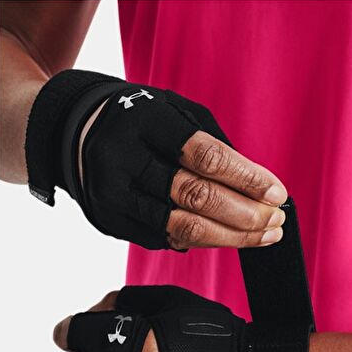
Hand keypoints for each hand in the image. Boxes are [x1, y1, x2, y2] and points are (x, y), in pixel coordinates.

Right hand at [81, 102, 287, 248]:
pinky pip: (165, 240)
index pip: (205, 156)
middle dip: (244, 215)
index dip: (246, 178)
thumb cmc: (138, 119)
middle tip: (275, 222)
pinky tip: (226, 237)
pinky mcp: (110, 221)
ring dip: (230, 237)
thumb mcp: (173, 110)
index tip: (277, 194)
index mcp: (145, 120)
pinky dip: (202, 240)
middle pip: (195, 197)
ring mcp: (114, 194)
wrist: (75, 132)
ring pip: (181, 227)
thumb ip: (212, 144)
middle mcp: (124, 159)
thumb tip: (256, 185)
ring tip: (263, 236)